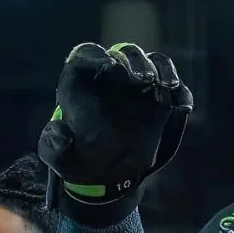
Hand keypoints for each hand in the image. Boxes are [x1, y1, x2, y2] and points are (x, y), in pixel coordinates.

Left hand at [38, 42, 193, 226]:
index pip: (87, 56)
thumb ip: (51, 147)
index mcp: (81, 85)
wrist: (107, 178)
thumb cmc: (79, 162)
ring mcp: (138, 88)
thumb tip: (58, 131)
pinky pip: (174, 90)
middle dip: (136, 61)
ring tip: (166, 88)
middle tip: (143, 79)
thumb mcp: (59, 159)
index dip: (98, 57)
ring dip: (163, 70)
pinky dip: (181, 94)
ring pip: (154, 63)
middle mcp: (111, 79)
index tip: (110, 68)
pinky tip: (181, 108)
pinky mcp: (160, 103)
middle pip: (125, 53)